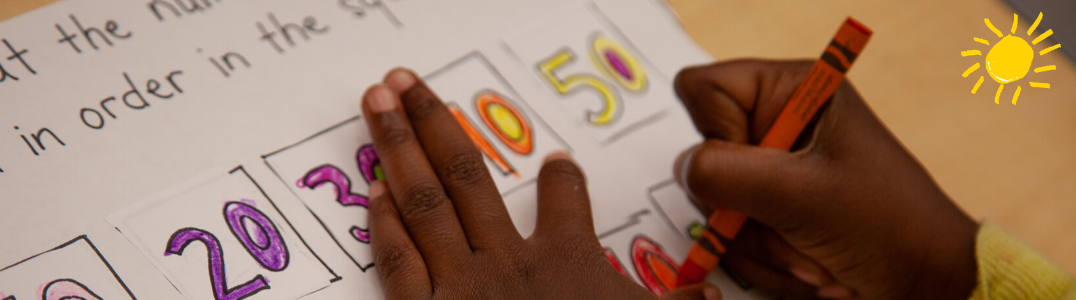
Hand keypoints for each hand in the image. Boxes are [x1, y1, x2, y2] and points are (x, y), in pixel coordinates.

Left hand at [362, 69, 718, 298]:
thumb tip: (712, 294)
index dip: (562, 177)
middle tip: (406, 82)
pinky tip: (373, 188)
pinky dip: (385, 222)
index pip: (565, 197)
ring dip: (397, 147)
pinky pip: (399, 259)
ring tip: (377, 104)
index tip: (557, 163)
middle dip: (434, 121)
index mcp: (567, 258)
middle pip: (467, 173)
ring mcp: (462, 284)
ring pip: (426, 200)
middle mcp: (509, 260)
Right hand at [672, 59, 978, 298]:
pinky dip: (767, 262)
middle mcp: (777, 126)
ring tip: (813, 257)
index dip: (716, 133)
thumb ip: (726, 173)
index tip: (757, 168)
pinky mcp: (772, 213)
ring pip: (715, 205)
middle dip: (744, 209)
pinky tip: (810, 266)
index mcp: (793, 91)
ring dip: (760, 245)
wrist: (926, 285)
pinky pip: (733, 237)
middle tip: (791, 228)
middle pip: (705, 157)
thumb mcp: (803, 194)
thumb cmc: (890, 226)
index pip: (704, 90)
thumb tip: (685, 170)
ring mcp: (772, 173)